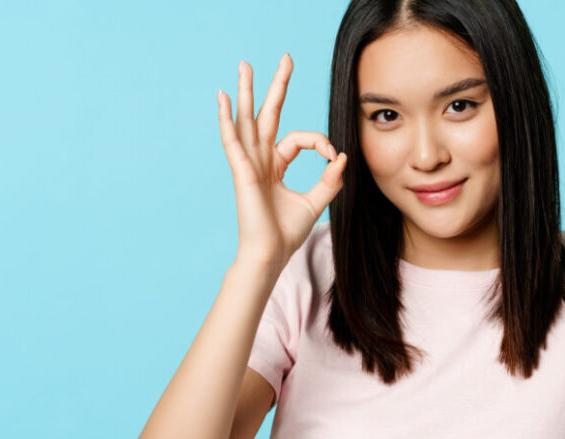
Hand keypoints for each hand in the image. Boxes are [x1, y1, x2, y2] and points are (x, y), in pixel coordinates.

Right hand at [217, 53, 347, 274]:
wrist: (270, 254)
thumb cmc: (286, 234)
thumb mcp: (316, 201)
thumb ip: (330, 179)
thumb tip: (342, 156)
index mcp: (275, 166)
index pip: (299, 138)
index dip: (320, 142)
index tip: (333, 155)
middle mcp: (260, 160)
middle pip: (267, 114)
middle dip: (276, 86)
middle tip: (285, 58)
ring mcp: (249, 164)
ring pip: (247, 119)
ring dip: (246, 91)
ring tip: (245, 65)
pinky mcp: (242, 171)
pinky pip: (232, 140)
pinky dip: (226, 118)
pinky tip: (222, 98)